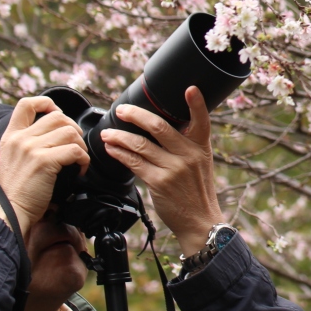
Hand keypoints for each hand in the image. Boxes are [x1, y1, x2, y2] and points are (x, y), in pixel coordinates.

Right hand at [0, 96, 89, 240]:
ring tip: (78, 159)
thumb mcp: (12, 159)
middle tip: (75, 144)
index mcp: (10, 136)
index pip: (26, 103)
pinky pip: (75, 150)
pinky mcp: (44, 161)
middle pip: (58, 117)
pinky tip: (79, 170)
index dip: (47, 103)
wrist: (9, 214)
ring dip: (80, 145)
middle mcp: (20, 139)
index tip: (58, 114)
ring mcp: (31, 149)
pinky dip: (83, 160)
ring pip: (70, 132)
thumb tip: (52, 132)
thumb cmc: (14, 192)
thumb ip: (26, 143)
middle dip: (73, 128)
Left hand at [100, 86, 224, 255]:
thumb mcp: (200, 163)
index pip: (202, 121)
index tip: (190, 89)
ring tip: (107, 133)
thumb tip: (159, 128)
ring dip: (120, 136)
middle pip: (160, 127)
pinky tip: (112, 148)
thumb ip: (185, 145)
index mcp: (201, 147)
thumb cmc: (197, 191)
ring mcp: (173, 168)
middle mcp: (188, 155)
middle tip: (122, 110)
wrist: (200, 221)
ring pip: (141, 145)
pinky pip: (134, 163)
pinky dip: (120, 153)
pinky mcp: (159, 182)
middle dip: (136, 115)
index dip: (197, 104)